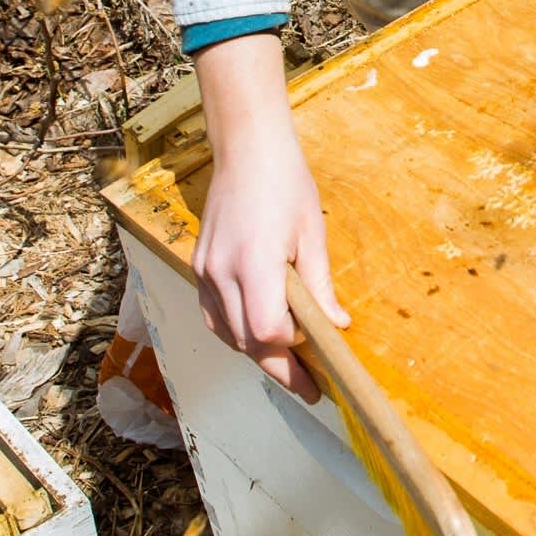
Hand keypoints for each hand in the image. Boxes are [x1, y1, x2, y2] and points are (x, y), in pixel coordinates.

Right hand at [191, 36, 347, 402]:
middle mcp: (222, 272)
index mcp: (254, 263)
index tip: (316, 362)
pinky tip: (257, 334)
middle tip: (309, 388)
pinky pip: (214, 314)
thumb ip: (320, 285)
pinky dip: (235, 330)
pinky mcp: (199, 265)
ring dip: (254, 352)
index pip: (265, 331)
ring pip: (225, 333)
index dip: (290, 353)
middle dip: (278, 368)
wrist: (247, 148)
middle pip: (245, 341)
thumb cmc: (286, 183)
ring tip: (287, 366)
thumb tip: (336, 326)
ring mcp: (205, 270)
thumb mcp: (313, 233)